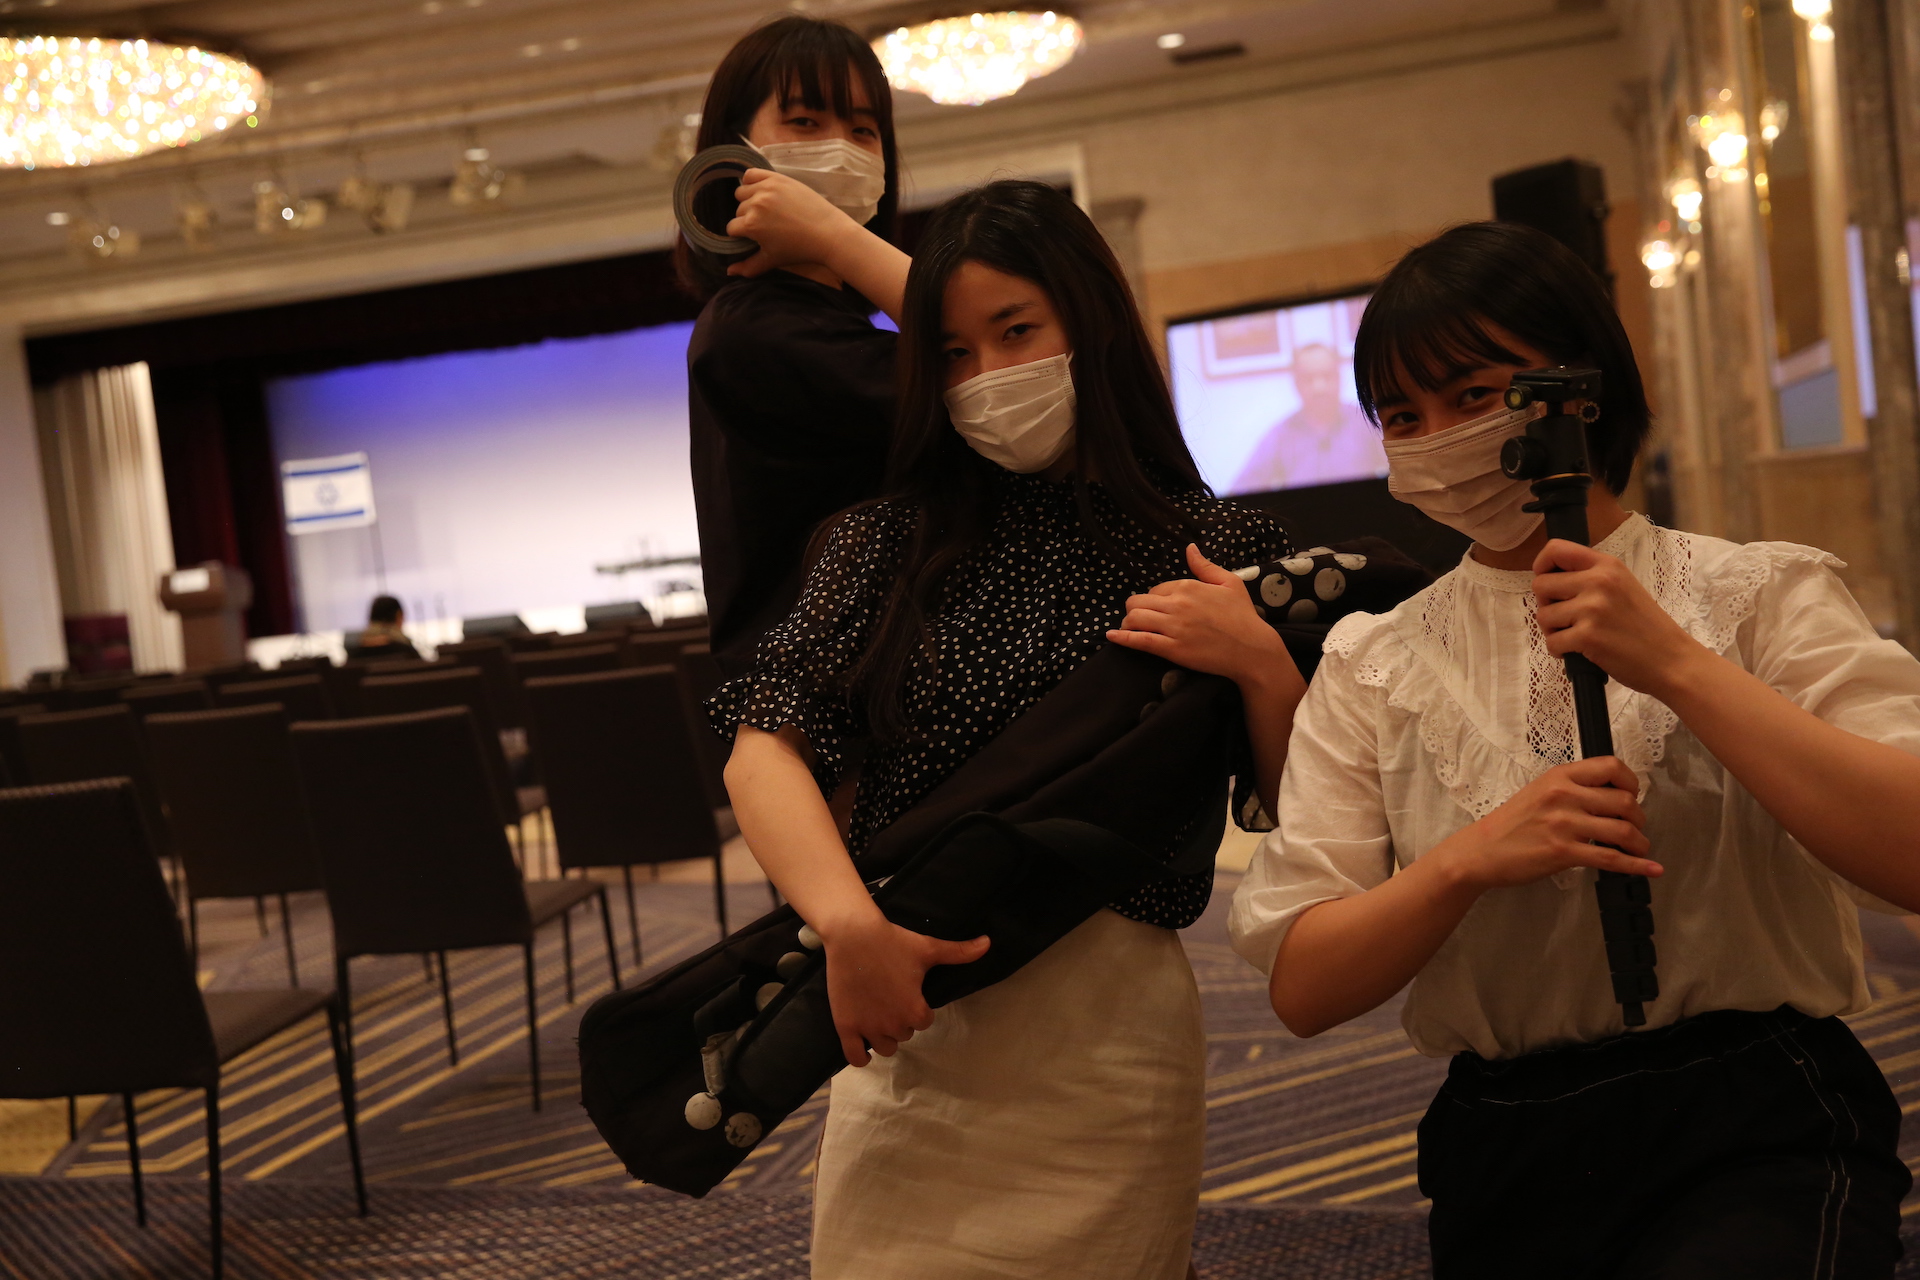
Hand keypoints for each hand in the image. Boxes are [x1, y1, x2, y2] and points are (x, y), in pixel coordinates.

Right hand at [726, 169, 857, 278]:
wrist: (827, 233)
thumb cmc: (799, 250)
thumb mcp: (772, 260)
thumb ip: (748, 267)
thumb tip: (729, 271)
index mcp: (751, 225)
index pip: (732, 228)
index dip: (741, 234)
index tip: (753, 237)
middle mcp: (755, 204)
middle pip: (738, 210)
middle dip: (747, 218)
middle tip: (764, 224)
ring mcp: (766, 188)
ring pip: (742, 191)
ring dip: (748, 200)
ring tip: (763, 208)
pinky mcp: (777, 178)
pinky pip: (752, 173)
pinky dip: (751, 180)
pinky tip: (759, 190)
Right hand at [818, 909, 989, 1066]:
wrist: (852, 933)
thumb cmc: (893, 941)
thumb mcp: (928, 948)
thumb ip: (959, 952)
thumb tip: (988, 943)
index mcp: (915, 1010)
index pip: (924, 1022)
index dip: (918, 1008)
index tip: (908, 993)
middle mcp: (893, 1024)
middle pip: (904, 1035)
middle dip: (900, 1020)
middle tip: (891, 997)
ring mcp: (868, 1027)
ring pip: (885, 1048)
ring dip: (884, 1037)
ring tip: (878, 1015)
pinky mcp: (846, 1027)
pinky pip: (855, 1057)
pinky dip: (861, 1057)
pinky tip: (864, 1047)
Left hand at [1106, 544, 1303, 694]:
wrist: (1252, 649)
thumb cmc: (1243, 615)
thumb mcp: (1229, 582)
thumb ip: (1204, 566)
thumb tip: (1190, 548)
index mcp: (1188, 586)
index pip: (1156, 588)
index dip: (1155, 598)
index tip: (1159, 607)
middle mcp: (1177, 604)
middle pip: (1138, 601)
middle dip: (1134, 608)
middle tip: (1139, 617)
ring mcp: (1173, 627)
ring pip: (1134, 618)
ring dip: (1128, 622)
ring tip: (1130, 627)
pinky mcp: (1172, 649)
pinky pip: (1140, 640)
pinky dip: (1122, 637)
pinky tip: (1112, 636)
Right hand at [1435, 756, 1660, 891]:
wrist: (1483, 850)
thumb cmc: (1511, 823)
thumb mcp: (1540, 791)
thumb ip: (1573, 788)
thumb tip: (1611, 796)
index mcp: (1559, 776)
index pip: (1611, 767)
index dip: (1632, 782)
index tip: (1633, 795)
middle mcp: (1564, 796)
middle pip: (1624, 801)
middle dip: (1639, 817)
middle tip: (1634, 827)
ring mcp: (1564, 824)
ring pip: (1623, 831)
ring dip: (1639, 842)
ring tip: (1638, 848)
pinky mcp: (1563, 853)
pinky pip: (1611, 859)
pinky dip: (1637, 866)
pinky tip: (1650, 869)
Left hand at [1531, 540, 1707, 697]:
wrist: (1672, 659)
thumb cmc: (1646, 627)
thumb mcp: (1623, 586)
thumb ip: (1591, 577)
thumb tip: (1549, 579)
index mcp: (1606, 565)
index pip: (1555, 549)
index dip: (1541, 566)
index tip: (1548, 583)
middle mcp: (1598, 581)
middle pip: (1540, 585)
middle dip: (1547, 604)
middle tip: (1567, 618)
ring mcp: (1592, 608)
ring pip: (1542, 616)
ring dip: (1554, 631)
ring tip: (1577, 636)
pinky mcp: (1588, 636)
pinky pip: (1551, 642)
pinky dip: (1560, 651)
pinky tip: (1580, 651)